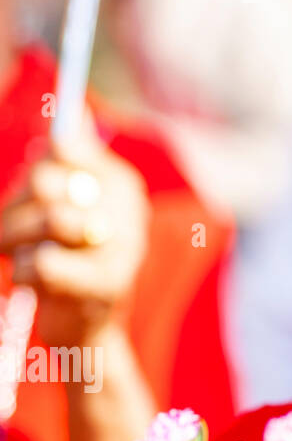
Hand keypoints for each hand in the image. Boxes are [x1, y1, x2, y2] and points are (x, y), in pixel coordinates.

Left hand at [0, 121, 149, 347]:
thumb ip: (73, 160)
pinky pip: (39, 262)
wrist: (88, 328)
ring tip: (17, 253)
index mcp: (120, 182)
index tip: (39, 192)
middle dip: (16, 206)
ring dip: (14, 239)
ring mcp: (122, 246)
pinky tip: (35, 280)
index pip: (63, 147)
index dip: (40, 168)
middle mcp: (129, 209)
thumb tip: (72, 112)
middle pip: (46, 180)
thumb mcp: (72, 204)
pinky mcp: (105, 284)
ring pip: (47, 219)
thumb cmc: (70, 258)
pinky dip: (23, 272)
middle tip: (14, 229)